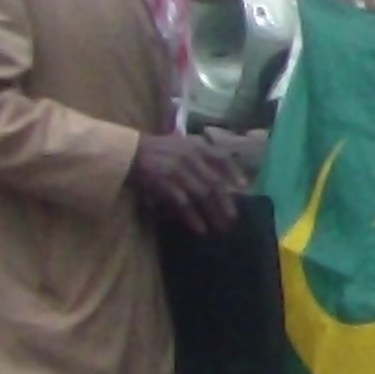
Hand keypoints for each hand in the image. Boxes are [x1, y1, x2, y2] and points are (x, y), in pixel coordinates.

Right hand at [130, 131, 244, 235]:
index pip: (221, 157)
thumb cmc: (158, 150)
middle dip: (225, 202)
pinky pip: (183, 203)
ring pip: (202, 195)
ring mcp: (178, 170)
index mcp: (196, 146)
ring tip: (220, 227)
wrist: (129, 151)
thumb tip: (221, 177)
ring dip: (213, 213)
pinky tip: (200, 228)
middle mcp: (190, 157)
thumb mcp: (182, 145)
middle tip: (233, 218)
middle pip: (214, 182)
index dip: (234, 172)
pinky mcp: (165, 183)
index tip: (245, 187)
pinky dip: (193, 217)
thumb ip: (201, 156)